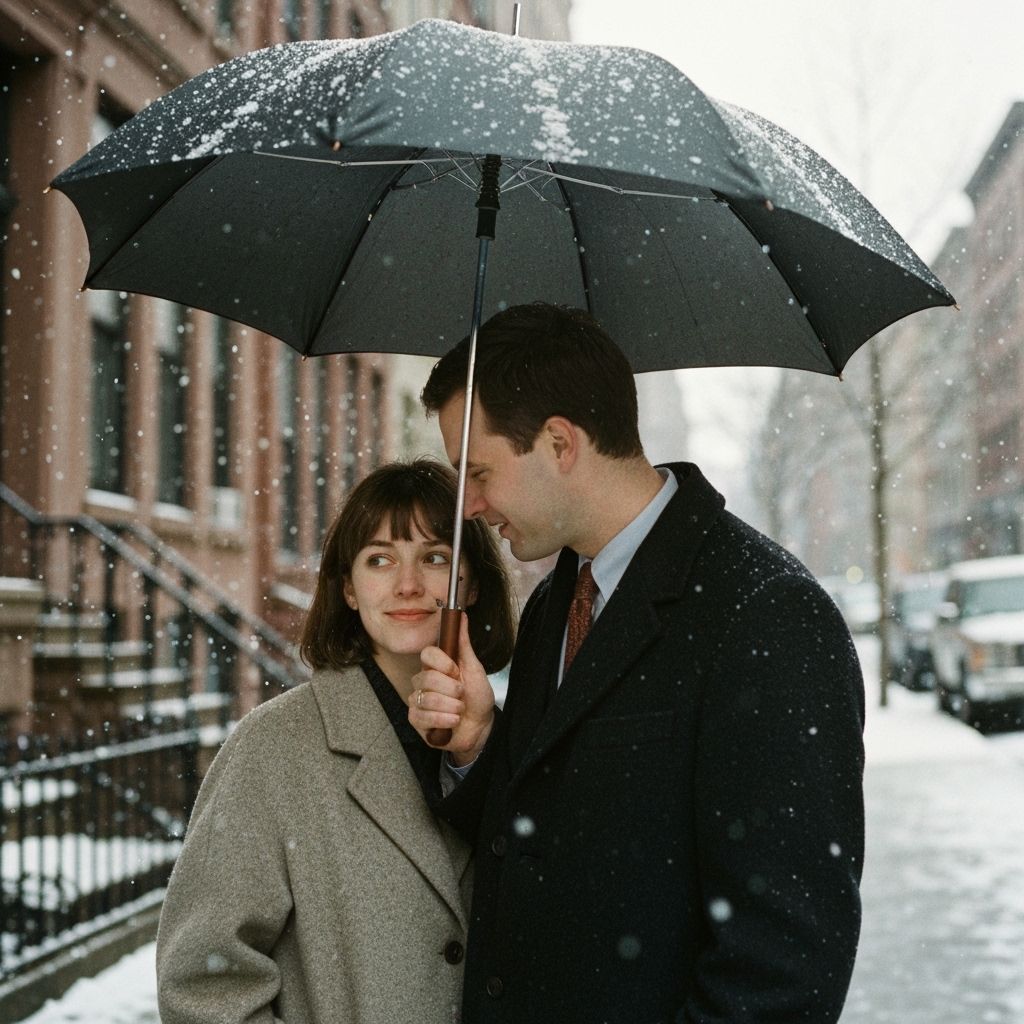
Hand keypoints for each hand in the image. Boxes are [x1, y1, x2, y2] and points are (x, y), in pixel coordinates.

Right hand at [409, 613, 494, 763]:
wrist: (482, 727)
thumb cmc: (477, 697)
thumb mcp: (474, 668)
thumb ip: (463, 643)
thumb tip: (461, 616)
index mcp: (436, 666)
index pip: (427, 653)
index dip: (443, 663)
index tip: (456, 671)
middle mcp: (424, 681)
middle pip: (427, 677)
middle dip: (452, 689)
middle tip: (461, 694)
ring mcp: (418, 700)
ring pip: (426, 699)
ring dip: (451, 707)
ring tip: (459, 710)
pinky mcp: (416, 720)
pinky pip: (422, 717)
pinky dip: (443, 720)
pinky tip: (452, 722)